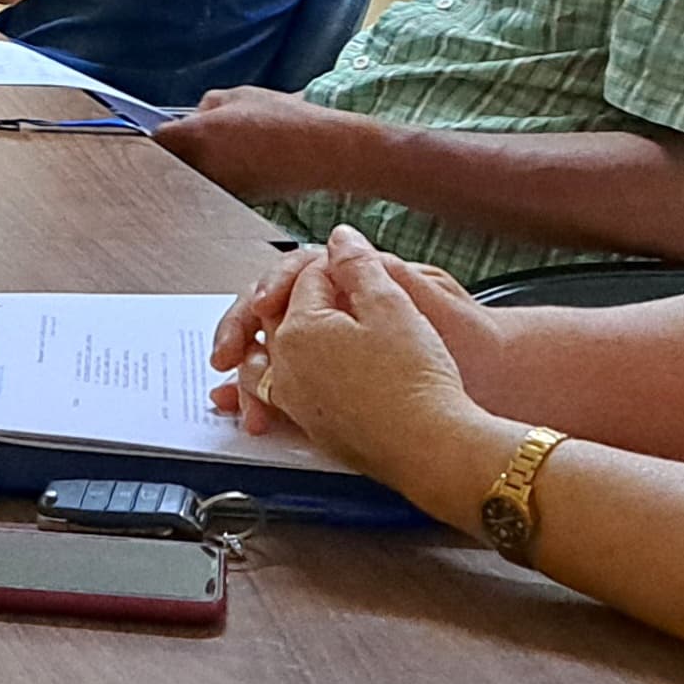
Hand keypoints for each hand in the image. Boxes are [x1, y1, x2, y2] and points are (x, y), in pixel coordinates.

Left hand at [154, 84, 360, 201]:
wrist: (322, 153)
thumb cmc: (285, 120)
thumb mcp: (240, 96)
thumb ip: (208, 105)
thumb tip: (197, 116)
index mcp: (197, 136)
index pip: (155, 140)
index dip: (154, 133)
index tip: (155, 129)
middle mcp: (201, 168)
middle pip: (167, 165)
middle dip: (172, 154)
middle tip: (184, 141)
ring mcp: (218, 190)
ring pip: (190, 181)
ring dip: (193, 170)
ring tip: (220, 154)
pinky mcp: (235, 204)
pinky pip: (213, 192)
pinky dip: (216, 181)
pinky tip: (238, 167)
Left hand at [231, 228, 490, 485]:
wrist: (432, 445)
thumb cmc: (416, 378)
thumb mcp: (391, 305)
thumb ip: (358, 265)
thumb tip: (339, 238)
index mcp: (298, 329)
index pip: (307, 280)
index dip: (338, 267)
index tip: (360, 266)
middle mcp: (287, 367)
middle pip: (273, 317)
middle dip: (283, 296)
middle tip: (290, 286)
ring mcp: (297, 401)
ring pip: (266, 361)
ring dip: (260, 346)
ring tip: (251, 343)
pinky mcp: (314, 429)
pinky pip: (279, 397)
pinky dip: (273, 384)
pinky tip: (285, 384)